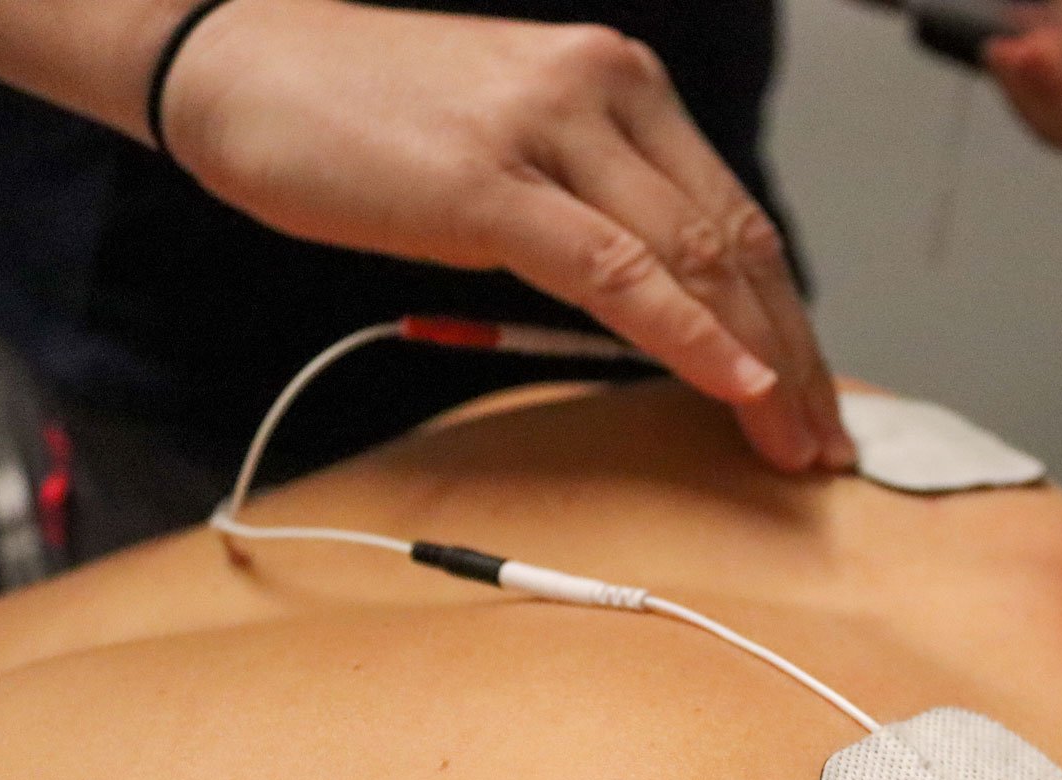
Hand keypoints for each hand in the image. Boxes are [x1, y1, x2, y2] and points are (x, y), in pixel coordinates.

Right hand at [160, 0, 851, 471]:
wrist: (234, 56)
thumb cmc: (365, 117)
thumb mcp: (511, 154)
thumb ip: (592, 208)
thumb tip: (662, 306)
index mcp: (622, 85)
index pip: (735, 215)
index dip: (786, 315)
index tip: (813, 393)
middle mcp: (608, 91)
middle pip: (738, 244)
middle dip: (796, 355)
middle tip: (827, 441)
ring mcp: (552, 129)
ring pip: (697, 260)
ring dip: (762, 364)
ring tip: (792, 440)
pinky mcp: (492, 182)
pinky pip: (619, 272)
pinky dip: (688, 336)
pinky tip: (736, 387)